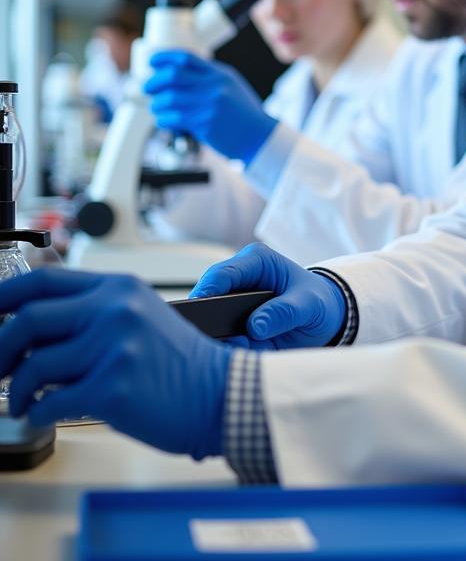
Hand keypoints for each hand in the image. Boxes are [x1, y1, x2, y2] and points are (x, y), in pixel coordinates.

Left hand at [0, 269, 230, 459]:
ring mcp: (114, 348)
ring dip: (17, 390)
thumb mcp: (139, 317)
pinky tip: (42, 413)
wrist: (217, 392)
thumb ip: (93, 310)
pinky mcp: (112, 388)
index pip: (45, 280)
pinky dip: (36, 413)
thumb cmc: (177, 362)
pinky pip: (50, 401)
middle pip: (29, 319)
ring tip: (22, 400)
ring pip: (34, 366)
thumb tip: (31, 318)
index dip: (4, 296)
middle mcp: (116, 311)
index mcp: (120, 288)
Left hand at [144, 51, 276, 163]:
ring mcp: (209, 104)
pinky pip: (173, 118)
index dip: (164, 57)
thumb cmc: (243, 114)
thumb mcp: (231, 87)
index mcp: (220, 74)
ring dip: (157, 104)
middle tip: (148, 88)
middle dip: (154, 81)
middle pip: (173, 75)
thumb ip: (209, 80)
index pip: (186, 58)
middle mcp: (214, 86)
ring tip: (157, 109)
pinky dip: (163, 119)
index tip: (152, 62)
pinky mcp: (205, 123)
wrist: (259, 136)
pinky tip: (165, 121)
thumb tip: (178, 77)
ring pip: (168, 98)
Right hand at [191, 243, 345, 350]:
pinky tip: (238, 358)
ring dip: (216, 338)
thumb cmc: (316, 300)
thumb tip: (256, 326)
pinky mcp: (234, 328)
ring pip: (209, 323)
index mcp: (257, 262)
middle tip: (209, 337)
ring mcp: (233, 306)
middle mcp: (239, 281)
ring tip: (230, 350)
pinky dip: (228, 351)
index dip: (208, 289)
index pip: (224, 273)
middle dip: (206, 318)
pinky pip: (223, 342)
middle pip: (207, 298)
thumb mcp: (309, 304)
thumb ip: (285, 312)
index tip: (200, 306)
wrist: (324, 317)